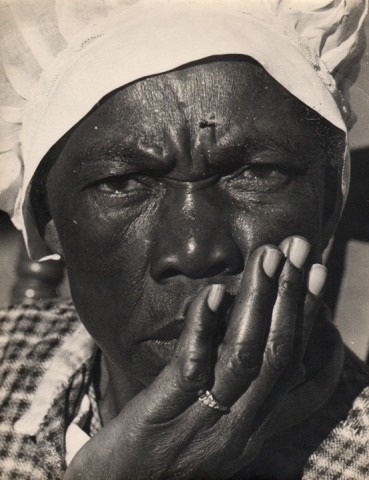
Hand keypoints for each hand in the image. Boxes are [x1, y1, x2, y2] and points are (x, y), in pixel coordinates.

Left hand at [64, 236, 326, 479]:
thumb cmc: (167, 452)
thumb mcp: (218, 428)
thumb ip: (242, 392)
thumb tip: (254, 336)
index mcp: (256, 430)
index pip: (301, 376)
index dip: (314, 325)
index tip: (318, 280)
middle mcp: (240, 428)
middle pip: (279, 355)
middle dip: (295, 297)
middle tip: (302, 250)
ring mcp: (204, 421)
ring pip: (244, 356)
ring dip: (259, 302)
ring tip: (268, 257)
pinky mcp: (163, 414)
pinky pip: (190, 365)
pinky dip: (203, 326)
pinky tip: (214, 292)